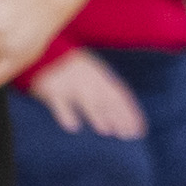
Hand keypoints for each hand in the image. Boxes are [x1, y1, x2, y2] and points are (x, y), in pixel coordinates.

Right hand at [28, 47, 145, 138]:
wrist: (45, 48)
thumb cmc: (74, 67)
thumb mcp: (95, 72)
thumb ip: (108, 89)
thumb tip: (124, 112)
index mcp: (101, 76)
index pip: (120, 96)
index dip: (131, 113)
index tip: (140, 130)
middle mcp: (89, 80)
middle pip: (107, 100)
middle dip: (118, 118)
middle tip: (128, 137)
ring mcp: (71, 84)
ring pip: (85, 100)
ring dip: (96, 115)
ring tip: (106, 132)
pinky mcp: (52, 89)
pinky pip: (59, 103)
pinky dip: (66, 114)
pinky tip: (72, 127)